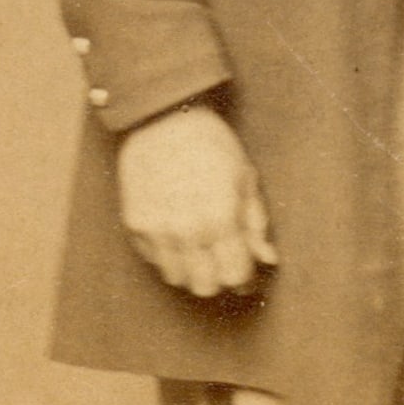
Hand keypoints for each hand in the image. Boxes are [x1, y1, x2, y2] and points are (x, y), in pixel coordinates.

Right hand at [116, 102, 277, 297]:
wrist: (163, 118)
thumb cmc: (211, 145)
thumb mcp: (245, 177)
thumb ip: (256, 223)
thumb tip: (268, 259)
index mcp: (221, 218)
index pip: (234, 275)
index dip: (245, 279)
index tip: (246, 273)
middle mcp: (187, 230)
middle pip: (205, 286)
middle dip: (219, 277)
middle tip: (223, 261)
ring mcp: (157, 230)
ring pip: (176, 278)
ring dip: (191, 270)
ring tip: (199, 247)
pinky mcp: (135, 224)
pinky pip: (153, 259)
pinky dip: (167, 255)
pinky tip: (176, 234)